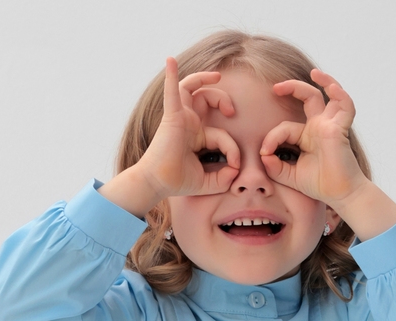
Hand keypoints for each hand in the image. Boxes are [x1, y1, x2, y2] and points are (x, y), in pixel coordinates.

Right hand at [137, 57, 240, 199]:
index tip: (234, 165)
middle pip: (206, 99)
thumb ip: (225, 177)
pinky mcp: (172, 117)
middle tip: (232, 111)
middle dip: (222, 99)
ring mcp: (180, 117)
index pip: (221, 133)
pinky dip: (170, 75)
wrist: (158, 184)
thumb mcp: (209, 182)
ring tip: (217, 76)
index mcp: (197, 135)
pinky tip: (170, 60)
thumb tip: (236, 169)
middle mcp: (188, 123)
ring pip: (191, 87)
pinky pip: (171, 92)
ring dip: (204, 78)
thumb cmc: (179, 181)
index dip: (232, 148)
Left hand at [259, 70, 369, 209]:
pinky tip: (332, 88)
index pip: (285, 127)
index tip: (264, 153)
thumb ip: (275, 167)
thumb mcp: (290, 176)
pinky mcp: (340, 130)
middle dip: (292, 87)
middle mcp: (319, 127)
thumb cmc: (319, 185)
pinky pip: (345, 106)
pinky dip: (341, 95)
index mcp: (307, 136)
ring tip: (314, 73)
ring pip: (329, 95)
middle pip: (308, 98)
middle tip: (275, 88)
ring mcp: (331, 126)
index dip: (272, 138)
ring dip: (324, 80)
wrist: (340, 195)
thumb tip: (263, 154)